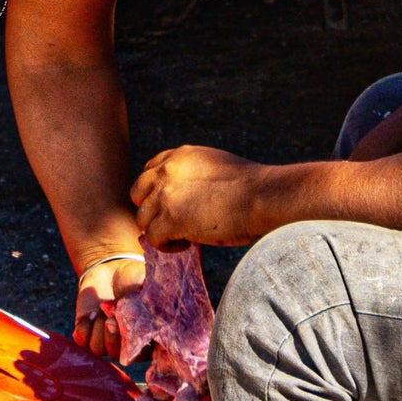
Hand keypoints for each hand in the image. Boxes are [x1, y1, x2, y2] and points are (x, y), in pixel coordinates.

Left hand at [73, 252, 147, 359]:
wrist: (112, 270)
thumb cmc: (136, 280)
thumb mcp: (149, 292)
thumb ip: (152, 310)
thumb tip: (153, 319)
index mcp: (146, 339)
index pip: (144, 356)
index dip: (138, 348)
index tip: (133, 328)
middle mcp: (125, 346)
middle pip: (120, 357)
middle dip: (114, 336)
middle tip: (112, 317)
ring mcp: (105, 342)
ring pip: (99, 350)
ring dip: (99, 328)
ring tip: (103, 308)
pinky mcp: (86, 335)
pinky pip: (82, 342)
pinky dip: (86, 326)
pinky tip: (92, 312)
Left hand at [131, 146, 264, 248]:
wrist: (263, 196)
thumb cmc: (252, 187)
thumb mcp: (217, 167)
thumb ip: (195, 176)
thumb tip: (188, 199)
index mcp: (181, 155)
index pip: (151, 170)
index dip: (158, 190)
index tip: (172, 205)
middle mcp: (167, 170)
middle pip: (139, 193)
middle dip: (152, 209)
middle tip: (172, 223)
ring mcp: (165, 194)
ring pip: (143, 218)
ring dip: (160, 229)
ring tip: (185, 236)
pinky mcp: (169, 219)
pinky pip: (153, 238)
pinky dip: (167, 245)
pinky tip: (188, 244)